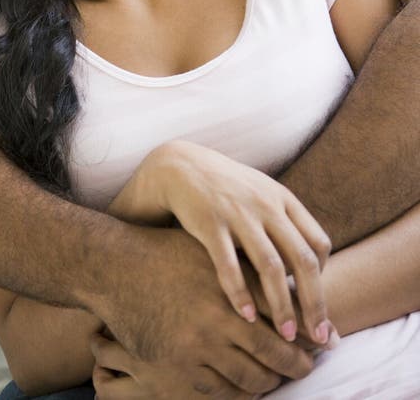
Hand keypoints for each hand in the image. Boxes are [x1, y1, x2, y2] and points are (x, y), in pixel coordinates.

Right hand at [97, 228, 313, 393]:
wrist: (118, 267)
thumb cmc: (166, 253)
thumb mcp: (212, 251)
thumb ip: (246, 268)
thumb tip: (287, 284)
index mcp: (236, 281)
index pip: (284, 313)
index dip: (308, 330)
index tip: (325, 340)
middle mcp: (223, 313)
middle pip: (276, 350)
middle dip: (299, 364)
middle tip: (310, 368)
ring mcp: (202, 342)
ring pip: (253, 377)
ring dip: (272, 382)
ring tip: (280, 380)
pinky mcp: (182, 365)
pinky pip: (223, 391)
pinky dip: (241, 394)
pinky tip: (249, 389)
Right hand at [122, 141, 331, 343]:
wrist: (180, 166)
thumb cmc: (225, 188)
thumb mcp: (261, 194)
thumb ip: (284, 223)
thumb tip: (309, 265)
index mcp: (282, 199)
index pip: (318, 243)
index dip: (323, 278)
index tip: (317, 304)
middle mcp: (265, 205)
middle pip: (302, 259)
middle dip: (315, 302)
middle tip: (320, 338)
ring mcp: (238, 213)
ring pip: (271, 266)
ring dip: (282, 305)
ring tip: (286, 336)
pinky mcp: (210, 222)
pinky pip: (230, 264)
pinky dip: (240, 293)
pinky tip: (247, 317)